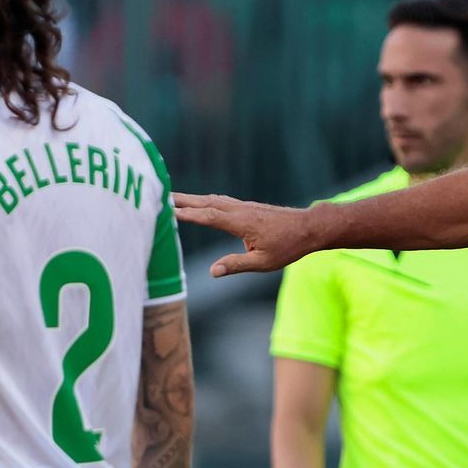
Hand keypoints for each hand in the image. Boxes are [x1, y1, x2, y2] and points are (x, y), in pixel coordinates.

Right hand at [171, 193, 315, 276]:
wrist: (309, 227)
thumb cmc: (288, 247)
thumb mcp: (263, 262)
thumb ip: (236, 265)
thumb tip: (213, 271)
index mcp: (240, 222)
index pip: (207, 216)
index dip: (186, 213)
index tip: (166, 210)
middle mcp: (239, 210)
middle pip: (205, 203)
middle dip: (182, 200)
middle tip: (159, 195)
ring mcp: (244, 206)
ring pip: (212, 200)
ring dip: (192, 199)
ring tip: (173, 198)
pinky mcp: (248, 207)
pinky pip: (221, 201)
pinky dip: (206, 200)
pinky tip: (201, 202)